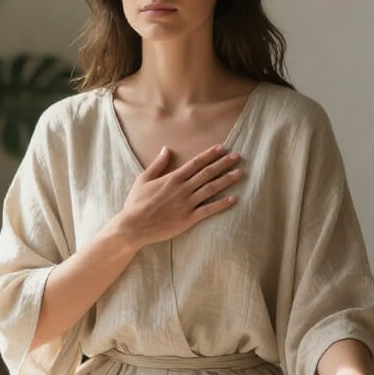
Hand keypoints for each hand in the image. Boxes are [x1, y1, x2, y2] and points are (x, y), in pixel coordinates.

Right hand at [111, 144, 243, 248]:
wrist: (133, 226)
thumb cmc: (136, 203)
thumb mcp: (143, 179)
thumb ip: (158, 164)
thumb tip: (166, 149)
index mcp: (172, 178)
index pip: (196, 163)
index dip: (210, 155)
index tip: (222, 148)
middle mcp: (183, 189)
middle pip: (207, 173)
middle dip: (223, 163)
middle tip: (238, 156)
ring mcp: (187, 204)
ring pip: (211, 189)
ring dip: (226, 180)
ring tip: (240, 173)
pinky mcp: (189, 219)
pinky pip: (209, 210)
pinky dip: (221, 204)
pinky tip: (233, 199)